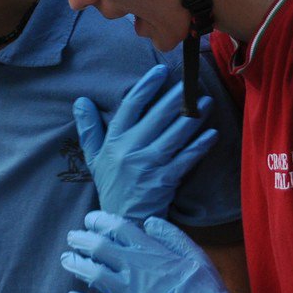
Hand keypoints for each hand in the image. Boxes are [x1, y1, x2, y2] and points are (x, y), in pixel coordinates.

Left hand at [62, 211, 248, 292]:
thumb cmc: (205, 289)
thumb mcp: (194, 254)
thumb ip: (171, 235)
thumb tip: (149, 222)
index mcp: (151, 252)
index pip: (117, 228)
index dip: (99, 220)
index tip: (90, 220)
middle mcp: (135, 269)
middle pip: (98, 248)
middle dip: (81, 240)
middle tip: (72, 238)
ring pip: (93, 274)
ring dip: (76, 265)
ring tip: (67, 259)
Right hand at [74, 65, 218, 221]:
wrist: (122, 221)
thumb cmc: (111, 185)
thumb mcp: (94, 157)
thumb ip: (89, 128)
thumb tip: (81, 101)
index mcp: (114, 141)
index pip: (130, 106)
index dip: (146, 87)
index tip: (160, 71)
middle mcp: (130, 150)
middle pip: (156, 117)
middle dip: (176, 98)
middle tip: (191, 83)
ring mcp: (148, 166)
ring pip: (174, 135)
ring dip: (192, 117)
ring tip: (206, 102)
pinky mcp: (165, 181)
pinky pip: (185, 159)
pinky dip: (199, 146)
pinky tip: (211, 133)